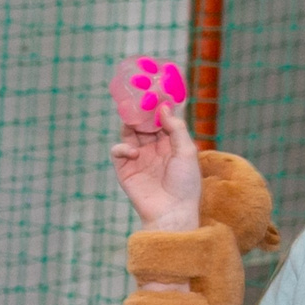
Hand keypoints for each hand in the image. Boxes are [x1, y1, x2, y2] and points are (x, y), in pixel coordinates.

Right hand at [110, 103, 204, 232]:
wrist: (171, 211)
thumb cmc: (185, 184)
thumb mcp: (187, 151)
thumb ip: (176, 128)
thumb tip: (163, 108)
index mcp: (170, 144)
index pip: (161, 121)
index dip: (157, 108)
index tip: (154, 92)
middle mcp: (154, 149)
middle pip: (144, 124)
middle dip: (141, 112)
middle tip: (138, 99)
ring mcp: (138, 159)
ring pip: (129, 134)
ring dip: (130, 125)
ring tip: (132, 119)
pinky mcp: (125, 170)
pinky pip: (118, 152)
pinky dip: (122, 148)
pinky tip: (133, 152)